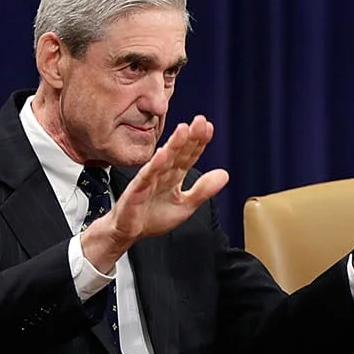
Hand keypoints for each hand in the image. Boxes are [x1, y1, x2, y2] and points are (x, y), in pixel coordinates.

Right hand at [80, 116, 229, 273]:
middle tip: (200, 120)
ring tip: (183, 129)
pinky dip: (154, 165)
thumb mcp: (185, 205)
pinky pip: (146, 176)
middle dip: (189, 137)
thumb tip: (225, 174)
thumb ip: (203, 190)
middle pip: (178, 152)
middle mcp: (163, 173)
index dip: (199, 142)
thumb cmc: (153, 217)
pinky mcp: (137, 190)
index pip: (189, 155)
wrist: (128, 233)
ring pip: (164, 159)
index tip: (209, 127)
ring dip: (173, 144)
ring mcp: (149, 180)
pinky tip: (162, 155)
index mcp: (175, 175)